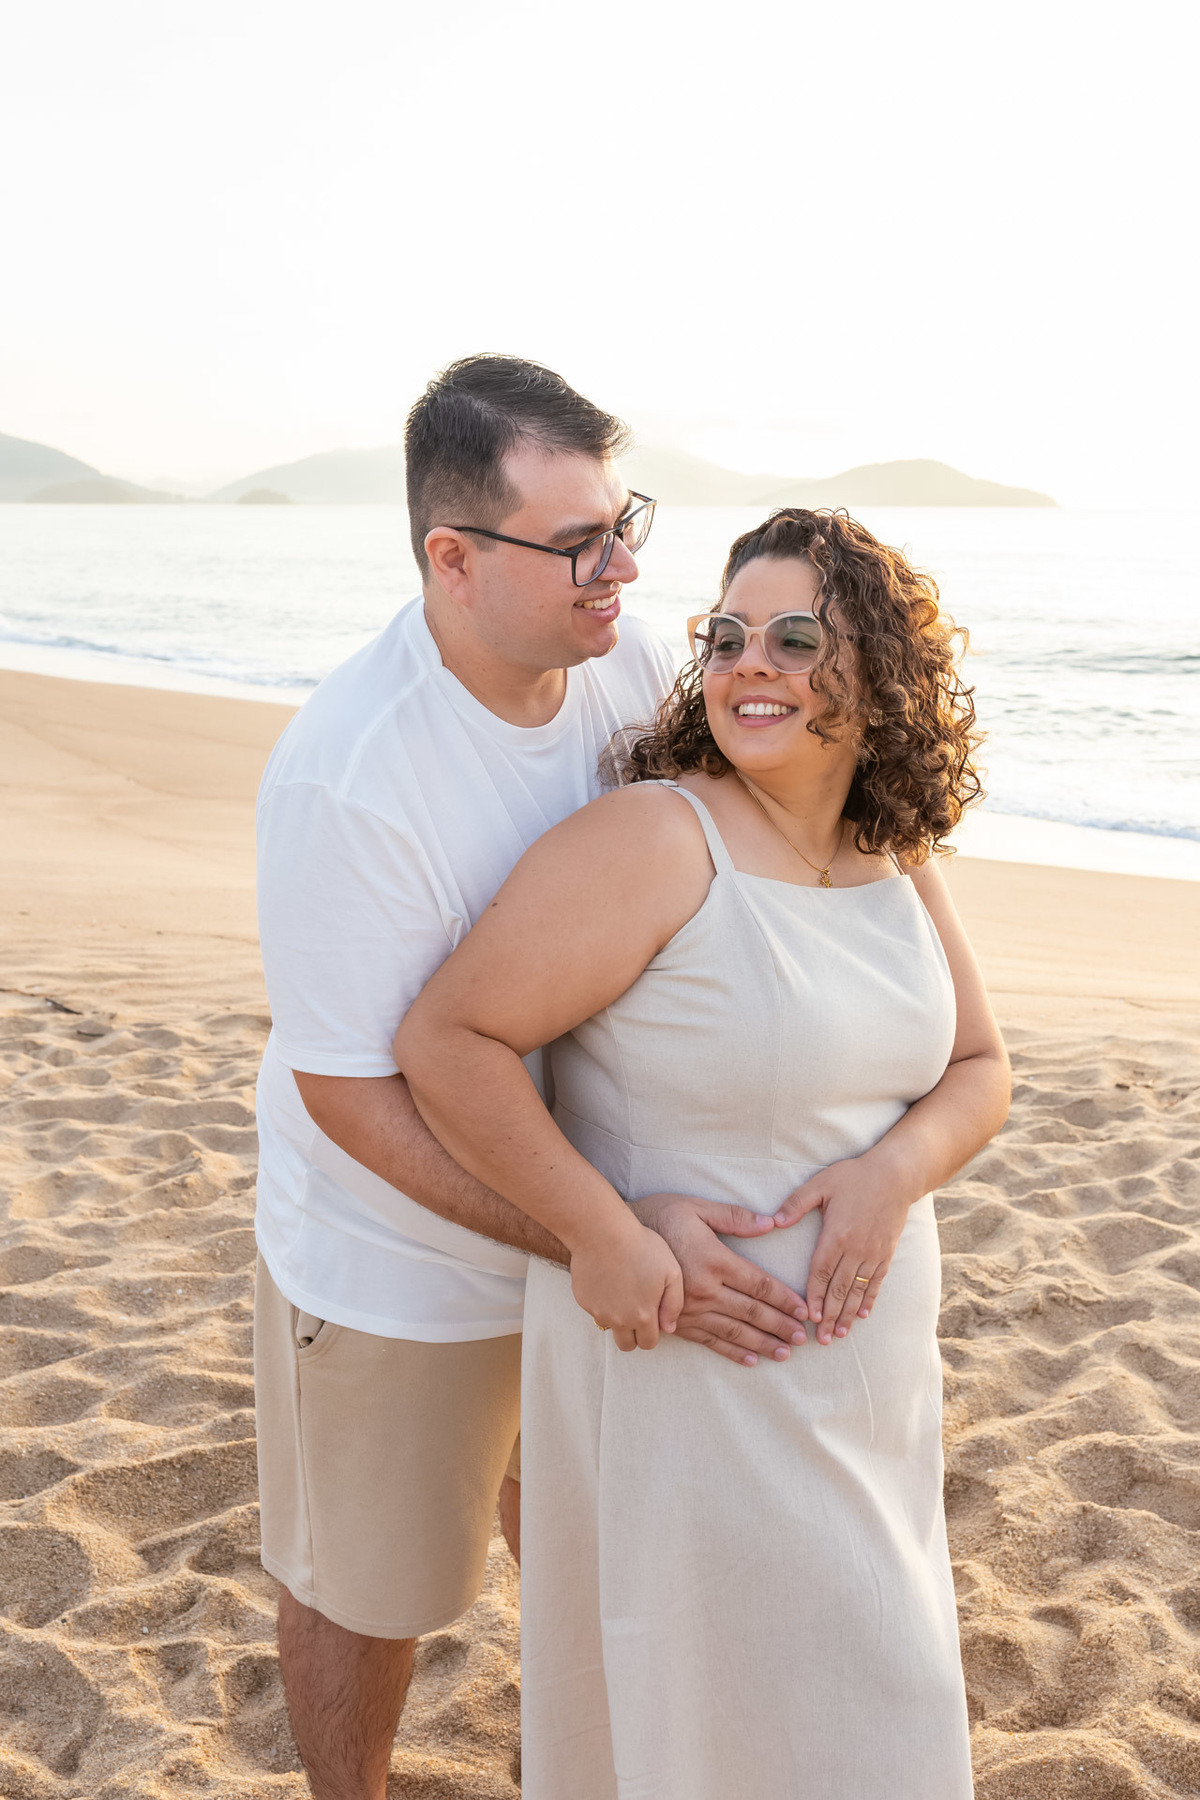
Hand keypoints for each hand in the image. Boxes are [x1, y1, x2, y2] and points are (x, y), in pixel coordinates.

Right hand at [569, 1210, 684, 1351]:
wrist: (602, 1231)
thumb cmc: (641, 1247)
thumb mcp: (671, 1272)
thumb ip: (674, 1304)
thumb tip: (669, 1327)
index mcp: (643, 1316)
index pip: (648, 1344)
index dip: (653, 1331)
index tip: (653, 1312)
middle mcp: (619, 1320)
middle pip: (626, 1345)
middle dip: (634, 1334)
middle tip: (638, 1308)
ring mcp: (598, 1311)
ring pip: (609, 1327)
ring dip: (617, 1317)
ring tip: (623, 1289)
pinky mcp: (583, 1300)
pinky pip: (594, 1309)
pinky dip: (602, 1301)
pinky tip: (608, 1278)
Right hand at [629, 1194, 808, 1366]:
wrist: (614, 1241)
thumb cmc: (659, 1217)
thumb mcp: (696, 1208)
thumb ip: (734, 1217)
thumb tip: (771, 1223)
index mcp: (714, 1261)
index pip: (759, 1285)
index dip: (784, 1299)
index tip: (803, 1311)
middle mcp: (704, 1289)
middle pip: (751, 1312)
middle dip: (780, 1326)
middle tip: (803, 1339)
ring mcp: (689, 1310)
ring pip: (734, 1331)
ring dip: (762, 1344)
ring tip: (784, 1353)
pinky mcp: (675, 1322)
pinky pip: (709, 1341)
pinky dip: (732, 1352)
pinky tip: (751, 1359)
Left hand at [771, 1149, 918, 1344]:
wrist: (895, 1175)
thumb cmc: (854, 1176)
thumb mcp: (821, 1183)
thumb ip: (796, 1203)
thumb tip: (773, 1221)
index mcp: (835, 1235)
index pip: (821, 1273)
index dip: (814, 1297)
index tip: (808, 1317)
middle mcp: (855, 1249)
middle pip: (839, 1289)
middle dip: (828, 1315)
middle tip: (820, 1338)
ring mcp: (872, 1253)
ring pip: (857, 1290)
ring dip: (847, 1314)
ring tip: (838, 1334)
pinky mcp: (886, 1254)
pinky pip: (876, 1282)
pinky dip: (869, 1300)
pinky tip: (862, 1316)